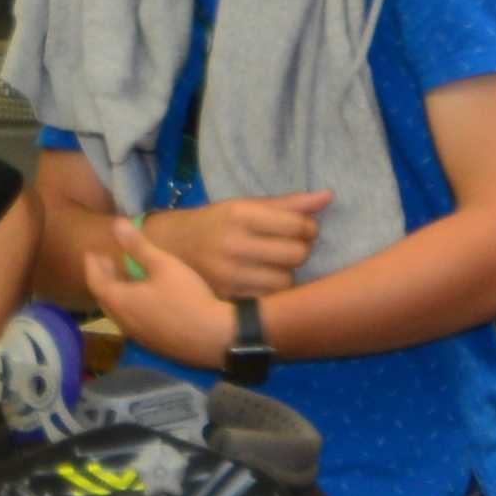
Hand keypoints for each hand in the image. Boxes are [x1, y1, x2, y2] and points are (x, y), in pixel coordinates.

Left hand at [84, 228, 235, 371]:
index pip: (95, 282)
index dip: (92, 266)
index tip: (92, 253)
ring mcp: (137, 335)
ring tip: (123, 279)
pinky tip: (142, 301)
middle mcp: (123, 321)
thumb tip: (117, 224)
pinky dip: (128, 307)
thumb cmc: (188, 296)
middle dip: (102, 279)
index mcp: (121, 301)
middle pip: (104, 298)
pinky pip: (130, 322)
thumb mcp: (164, 265)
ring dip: (115, 294)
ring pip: (117, 312)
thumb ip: (139, 246)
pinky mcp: (152, 344)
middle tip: (105, 263)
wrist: (213, 336)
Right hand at [141, 190, 329, 294]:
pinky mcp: (225, 297)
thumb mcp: (244, 206)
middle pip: (297, 254)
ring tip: (274, 266)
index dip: (310, 228)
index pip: (298, 225)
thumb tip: (329, 195)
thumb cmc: (213, 224)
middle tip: (290, 247)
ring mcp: (228, 274)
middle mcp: (233, 244)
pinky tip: (261, 281)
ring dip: (287, 274)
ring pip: (286, 281)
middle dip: (301, 250)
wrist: (167, 249)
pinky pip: (268, 299)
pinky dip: (271, 292)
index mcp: (239, 214)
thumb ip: (288, 204)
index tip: (303, 229)